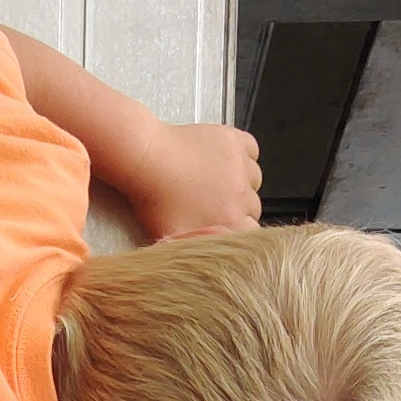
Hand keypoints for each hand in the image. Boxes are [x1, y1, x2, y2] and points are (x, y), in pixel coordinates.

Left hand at [135, 120, 262, 239]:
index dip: (237, 229)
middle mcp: (241, 194)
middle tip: (214, 202)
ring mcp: (240, 165)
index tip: (226, 225)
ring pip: (254, 178)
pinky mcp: (235, 141)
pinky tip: (224, 160)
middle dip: (237, 206)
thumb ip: (202, 249)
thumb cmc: (155, 198)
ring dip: (241, 181)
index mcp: (230, 221)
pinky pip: (251, 150)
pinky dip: (243, 155)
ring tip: (217, 181)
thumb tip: (216, 259)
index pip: (251, 232)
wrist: (146, 161)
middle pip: (253, 206)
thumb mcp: (175, 239)